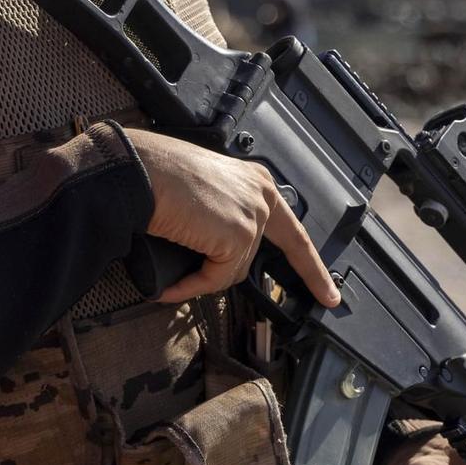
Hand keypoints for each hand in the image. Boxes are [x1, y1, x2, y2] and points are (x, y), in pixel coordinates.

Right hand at [123, 129, 340, 307]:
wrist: (137, 172)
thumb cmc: (156, 176)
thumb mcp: (202, 194)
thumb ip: (222, 216)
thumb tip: (219, 255)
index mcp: (256, 182)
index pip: (292, 232)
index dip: (311, 267)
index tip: (328, 293)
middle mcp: (261, 195)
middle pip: (253, 256)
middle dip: (227, 275)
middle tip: (206, 290)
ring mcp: (253, 214)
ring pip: (232, 270)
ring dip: (200, 278)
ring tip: (171, 271)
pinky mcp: (239, 235)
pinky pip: (216, 278)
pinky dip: (191, 286)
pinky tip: (171, 286)